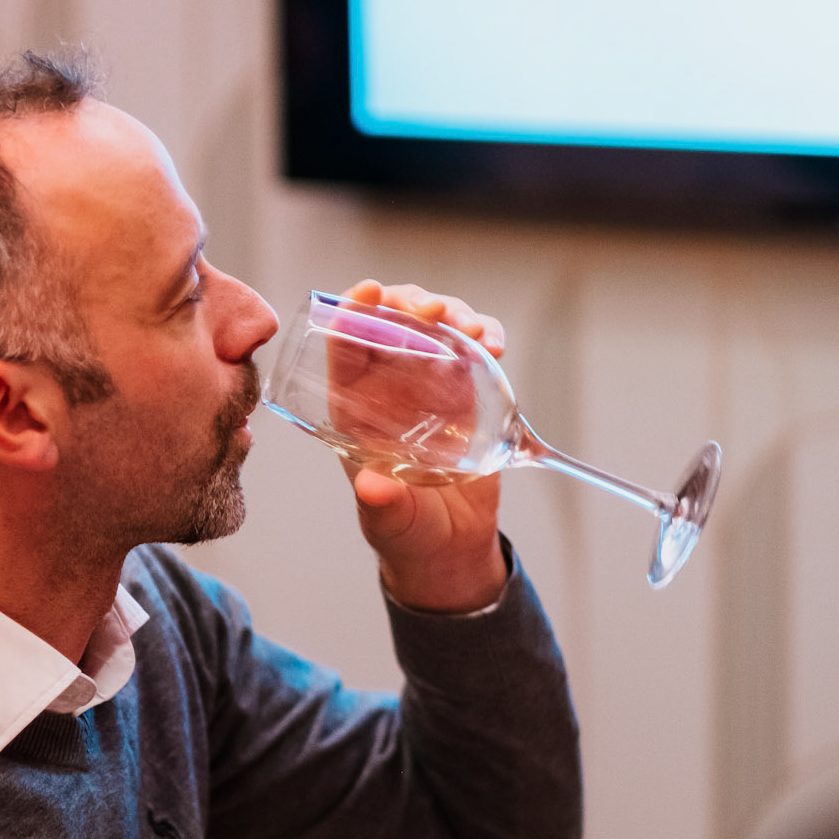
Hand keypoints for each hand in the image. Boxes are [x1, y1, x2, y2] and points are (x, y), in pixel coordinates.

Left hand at [340, 280, 508, 613]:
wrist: (450, 546)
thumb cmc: (405, 531)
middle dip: (410, 303)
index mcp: (354, 407)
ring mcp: (430, 384)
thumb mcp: (388, 520)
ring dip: (454, 314)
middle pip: (391, 322)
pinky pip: (475, 348)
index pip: (344, 347)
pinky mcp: (468, 389)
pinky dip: (487, 336)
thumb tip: (373, 488)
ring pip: (435, 326)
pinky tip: (494, 345)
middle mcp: (389, 387)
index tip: (368, 292)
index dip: (351, 313)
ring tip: (474, 330)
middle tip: (434, 312)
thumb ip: (382, 505)